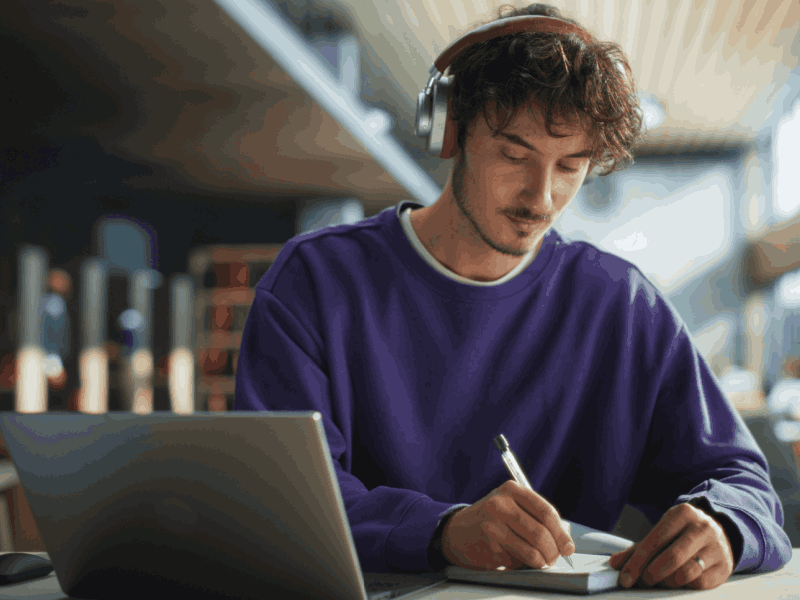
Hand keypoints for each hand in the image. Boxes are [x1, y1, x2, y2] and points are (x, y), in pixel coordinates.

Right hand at [440, 480, 574, 569]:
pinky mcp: (488, 546)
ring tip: (541, 561)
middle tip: (555, 557)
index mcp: (511, 489)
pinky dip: (522, 564)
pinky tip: (516, 558)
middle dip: (553, 550)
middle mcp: (501, 504)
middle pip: (540, 532)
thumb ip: (535, 516)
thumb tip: (564, 538)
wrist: (457, 531)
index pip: (546, 511)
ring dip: (541, 561)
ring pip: (531, 550)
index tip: (568, 546)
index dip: (561, 533)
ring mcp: (492, 525)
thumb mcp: (511, 506)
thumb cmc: (491, 518)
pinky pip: (516, 561)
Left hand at [609, 502, 733, 589]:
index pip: (655, 540)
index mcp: (682, 513)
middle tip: (642, 581)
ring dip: (667, 582)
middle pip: (671, 558)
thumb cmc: (683, 533)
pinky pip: (700, 583)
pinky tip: (677, 581)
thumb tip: (615, 564)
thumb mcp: (662, 532)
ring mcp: (716, 547)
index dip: (637, 562)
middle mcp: (702, 528)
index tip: (625, 577)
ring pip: (686, 573)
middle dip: (651, 574)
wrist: (720, 532)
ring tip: (659, 580)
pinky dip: (684, 586)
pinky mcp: (724, 567)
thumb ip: (638, 549)